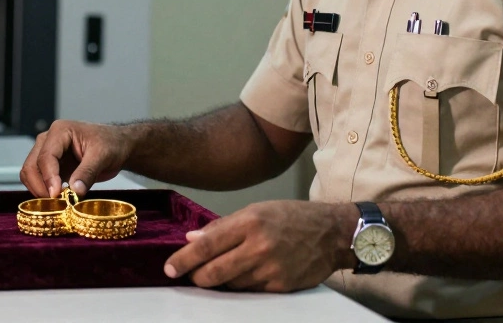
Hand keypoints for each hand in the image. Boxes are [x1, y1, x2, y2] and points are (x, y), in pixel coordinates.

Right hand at [20, 120, 133, 197]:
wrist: (117, 146)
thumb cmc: (111, 144)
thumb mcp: (103, 156)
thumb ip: (87, 173)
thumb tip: (75, 191)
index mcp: (60, 131)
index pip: (46, 156)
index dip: (48, 177)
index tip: (56, 195)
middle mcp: (48, 140)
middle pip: (31, 165)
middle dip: (40, 186)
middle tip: (56, 202)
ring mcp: (47, 153)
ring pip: (30, 174)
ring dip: (39, 190)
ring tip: (57, 202)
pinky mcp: (50, 167)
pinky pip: (38, 180)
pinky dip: (43, 191)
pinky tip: (58, 199)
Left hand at [164, 200, 357, 291]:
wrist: (333, 233)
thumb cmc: (292, 217)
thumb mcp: (257, 210)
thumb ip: (223, 226)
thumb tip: (192, 238)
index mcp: (250, 222)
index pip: (207, 245)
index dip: (183, 260)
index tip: (169, 269)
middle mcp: (259, 246)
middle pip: (213, 271)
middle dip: (196, 277)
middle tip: (189, 275)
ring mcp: (270, 268)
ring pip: (230, 285)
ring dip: (219, 282)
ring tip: (220, 271)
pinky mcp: (280, 286)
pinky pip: (249, 291)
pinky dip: (240, 286)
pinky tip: (243, 275)